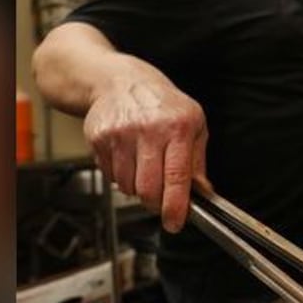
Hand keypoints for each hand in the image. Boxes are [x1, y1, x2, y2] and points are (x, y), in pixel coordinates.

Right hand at [84, 77, 206, 231]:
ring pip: (127, 186)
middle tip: (159, 200)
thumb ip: (197, 161)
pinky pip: (110, 175)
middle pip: (148, 188)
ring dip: (136, 188)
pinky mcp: (100, 138)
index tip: (175, 222)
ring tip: (143, 166)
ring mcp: (121, 133)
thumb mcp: (193, 123)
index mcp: (177, 127)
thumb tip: (203, 193)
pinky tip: (127, 157)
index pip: (177, 176)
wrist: (119, 80)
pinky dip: (120, 176)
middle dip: (154, 203)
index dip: (175, 206)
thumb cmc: (161, 103)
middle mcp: (148, 129)